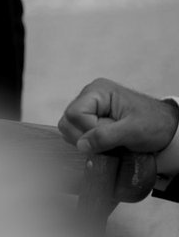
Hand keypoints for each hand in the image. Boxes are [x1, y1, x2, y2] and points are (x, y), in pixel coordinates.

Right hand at [59, 78, 178, 155]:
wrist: (168, 128)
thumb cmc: (155, 124)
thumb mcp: (133, 131)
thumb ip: (106, 136)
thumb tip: (81, 145)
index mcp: (98, 91)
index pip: (75, 114)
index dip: (87, 131)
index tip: (108, 139)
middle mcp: (89, 96)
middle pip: (67, 121)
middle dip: (85, 137)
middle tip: (109, 143)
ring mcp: (89, 107)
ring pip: (70, 128)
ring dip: (88, 140)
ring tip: (110, 142)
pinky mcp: (91, 117)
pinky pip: (78, 131)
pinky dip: (90, 141)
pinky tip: (106, 142)